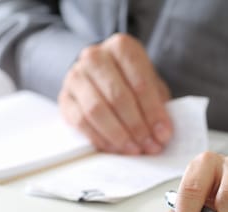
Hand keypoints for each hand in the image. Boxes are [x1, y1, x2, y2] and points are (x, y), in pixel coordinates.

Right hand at [58, 33, 172, 154]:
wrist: (99, 75)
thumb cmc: (129, 80)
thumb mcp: (149, 83)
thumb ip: (157, 104)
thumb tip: (161, 134)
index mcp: (121, 47)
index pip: (140, 82)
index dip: (153, 112)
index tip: (163, 133)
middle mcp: (95, 57)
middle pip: (118, 97)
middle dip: (137, 126)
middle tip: (150, 145)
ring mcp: (76, 76)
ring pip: (97, 110)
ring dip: (118, 135)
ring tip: (134, 149)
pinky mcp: (65, 98)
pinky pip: (81, 122)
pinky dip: (100, 139)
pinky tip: (114, 148)